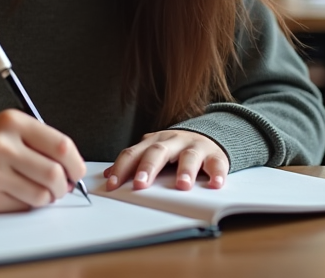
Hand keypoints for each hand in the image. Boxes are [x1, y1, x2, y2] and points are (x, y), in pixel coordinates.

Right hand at [0, 109, 86, 212]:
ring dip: (47, 198)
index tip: (77, 171)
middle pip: (53, 174)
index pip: (61, 145)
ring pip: (41, 195)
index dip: (76, 163)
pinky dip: (27, 205)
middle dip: (64, 186)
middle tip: (61, 187)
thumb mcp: (14, 129)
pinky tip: (17, 194)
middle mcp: (1, 145)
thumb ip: (44, 144)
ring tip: (39, 190)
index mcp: (13, 122)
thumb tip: (73, 174)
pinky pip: (22, 208)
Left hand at [104, 130, 228, 191]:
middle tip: (140, 184)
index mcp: (153, 142)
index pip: (133, 153)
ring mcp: (194, 146)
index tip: (112, 184)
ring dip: (185, 170)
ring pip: (188, 156)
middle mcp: (172, 141)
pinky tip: (215, 184)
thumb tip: (107, 175)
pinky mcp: (214, 155)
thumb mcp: (152, 152)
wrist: (206, 137)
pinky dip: (217, 173)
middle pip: (157, 152)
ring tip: (182, 186)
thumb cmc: (174, 151)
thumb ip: (133, 162)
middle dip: (147, 168)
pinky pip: (216, 163)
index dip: (121, 168)